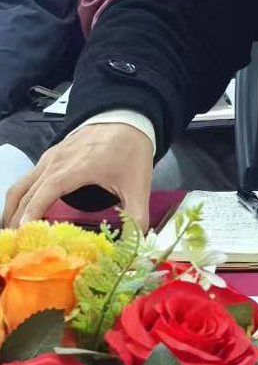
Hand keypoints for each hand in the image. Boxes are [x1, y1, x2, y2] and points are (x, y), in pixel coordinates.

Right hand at [2, 124, 152, 229]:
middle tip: (15, 246)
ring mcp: (50, 158)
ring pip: (20, 186)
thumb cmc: (130, 150)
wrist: (128, 119)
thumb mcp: (138, 184)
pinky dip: (19, 198)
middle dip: (15, 221)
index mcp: (72, 170)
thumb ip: (137, 215)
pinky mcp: (51, 156)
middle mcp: (55, 163)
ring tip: (13, 232)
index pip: (41, 196)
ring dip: (12, 209)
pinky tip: (24, 213)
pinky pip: (26, 179)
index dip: (29, 216)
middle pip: (24, 195)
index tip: (23, 237)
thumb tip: (136, 242)